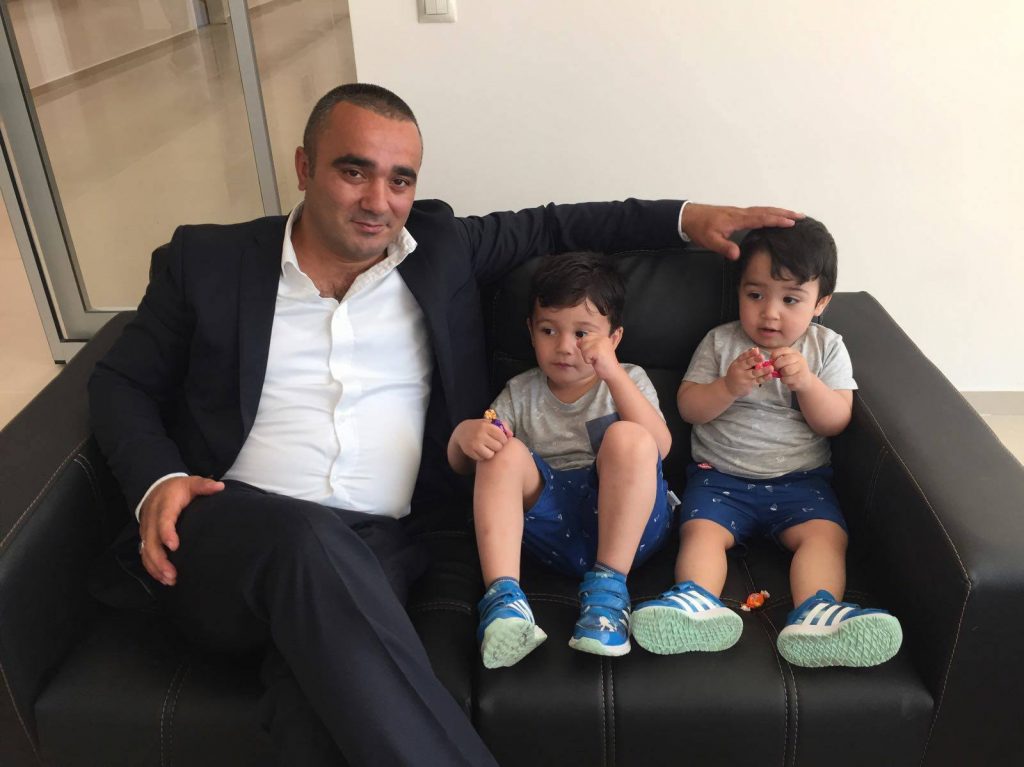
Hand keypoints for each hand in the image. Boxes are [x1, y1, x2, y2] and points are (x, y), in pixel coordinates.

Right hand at [139, 475, 223, 585]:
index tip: (174, 546)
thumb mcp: (191, 482)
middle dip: (160, 560)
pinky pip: (144, 554)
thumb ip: (203, 485)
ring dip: (156, 567)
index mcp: (165, 506)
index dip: (166, 533)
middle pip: (151, 542)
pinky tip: (163, 578)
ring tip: (170, 580)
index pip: (163, 521)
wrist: (155, 487)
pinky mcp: (145, 537)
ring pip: (146, 551)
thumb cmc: (177, 488)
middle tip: (173, 574)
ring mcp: (146, 530)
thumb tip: (219, 487)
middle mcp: (152, 520)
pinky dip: (152, 567)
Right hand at [454, 418, 510, 461]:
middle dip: (498, 447)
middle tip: (494, 444)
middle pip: (498, 447)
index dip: (504, 440)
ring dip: (491, 453)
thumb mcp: (490, 423)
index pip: (502, 437)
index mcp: (486, 425)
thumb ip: (503, 426)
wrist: (462, 431)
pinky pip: (483, 458)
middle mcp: (480, 434)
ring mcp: (474, 443)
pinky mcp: (470, 451)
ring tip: (488, 448)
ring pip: (491, 454)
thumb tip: (511, 435)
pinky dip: (484, 456)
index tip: (500, 439)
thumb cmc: (481, 427)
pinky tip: (481, 451)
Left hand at [576, 333, 620, 379]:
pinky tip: (596, 362)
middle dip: (586, 351)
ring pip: (583, 348)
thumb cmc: (603, 363)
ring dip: (587, 356)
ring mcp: (601, 343)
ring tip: (596, 359)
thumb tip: (577, 342)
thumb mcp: (596, 351)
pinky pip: (585, 355)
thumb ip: (588, 344)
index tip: (594, 353)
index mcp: (603, 337)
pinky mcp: (598, 350)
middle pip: (583, 341)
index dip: (586, 345)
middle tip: (595, 357)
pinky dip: (588, 360)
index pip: (587, 336)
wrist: (612, 372)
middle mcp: (602, 338)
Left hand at [681, 203, 803, 259]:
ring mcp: (739, 212)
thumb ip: (724, 247)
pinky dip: (769, 212)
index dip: (777, 220)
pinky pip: (758, 211)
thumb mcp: (710, 240)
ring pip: (763, 209)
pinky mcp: (737, 214)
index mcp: (737, 219)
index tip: (791, 222)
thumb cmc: (699, 227)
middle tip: (801, 216)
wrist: (689, 216)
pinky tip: (773, 215)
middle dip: (784, 213)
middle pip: (767, 211)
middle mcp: (741, 213)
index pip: (761, 218)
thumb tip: (736, 254)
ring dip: (779, 211)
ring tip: (793, 214)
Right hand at [724, 346, 773, 397]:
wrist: (729, 388)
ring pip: (755, 373)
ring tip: (771, 368)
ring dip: (763, 370)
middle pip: (748, 364)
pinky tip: (770, 375)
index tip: (756, 350)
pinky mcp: (749, 385)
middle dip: (755, 360)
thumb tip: (756, 349)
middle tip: (762, 357)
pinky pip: (758, 380)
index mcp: (737, 363)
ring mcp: (744, 378)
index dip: (750, 353)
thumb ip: (746, 358)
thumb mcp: (737, 365)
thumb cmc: (736, 373)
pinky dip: (764, 378)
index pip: (743, 356)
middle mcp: (740, 369)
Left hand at [770, 347, 814, 390]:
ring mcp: (801, 368)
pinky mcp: (800, 378)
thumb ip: (779, 359)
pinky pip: (787, 379)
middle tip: (776, 369)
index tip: (772, 361)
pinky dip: (783, 380)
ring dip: (781, 374)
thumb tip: (769, 362)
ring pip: (786, 370)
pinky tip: (786, 379)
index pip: (782, 350)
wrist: (805, 380)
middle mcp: (799, 358)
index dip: (774, 356)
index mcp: (794, 352)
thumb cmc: (792, 369)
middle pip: (784, 360)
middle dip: (777, 365)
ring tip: (783, 374)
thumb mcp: (787, 362)